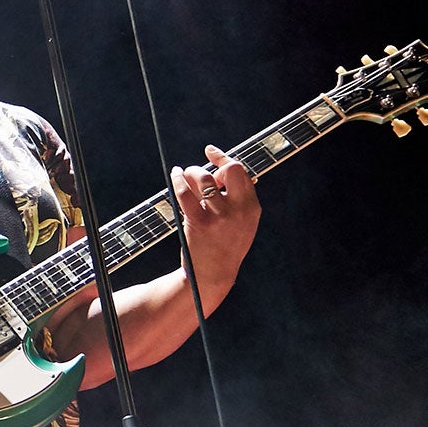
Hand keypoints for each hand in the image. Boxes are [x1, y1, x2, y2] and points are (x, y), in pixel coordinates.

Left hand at [171, 145, 260, 295]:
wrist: (213, 275)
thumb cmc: (224, 245)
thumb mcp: (242, 223)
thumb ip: (237, 199)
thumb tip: (222, 168)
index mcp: (252, 207)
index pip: (241, 172)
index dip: (224, 159)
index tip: (210, 151)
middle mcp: (240, 210)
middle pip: (229, 170)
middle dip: (211, 166)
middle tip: (199, 174)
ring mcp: (220, 217)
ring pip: (204, 179)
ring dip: (191, 173)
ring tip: (184, 176)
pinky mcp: (200, 223)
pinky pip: (186, 194)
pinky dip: (178, 180)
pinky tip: (175, 175)